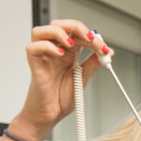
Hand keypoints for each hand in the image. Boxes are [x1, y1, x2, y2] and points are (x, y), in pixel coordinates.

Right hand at [16, 19, 111, 140]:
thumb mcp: (83, 78)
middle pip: (59, 25)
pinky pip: (32, 48)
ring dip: (58, 32)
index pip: (76, 33)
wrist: (50, 115)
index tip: (103, 47)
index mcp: (67, 53)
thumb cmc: (61, 98)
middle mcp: (54, 52)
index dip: (91, 36)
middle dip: (76, 27)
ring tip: (72, 43)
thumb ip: (92, 64)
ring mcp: (43, 57)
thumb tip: (107, 52)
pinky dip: (46, 46)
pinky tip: (59, 54)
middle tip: (90, 38)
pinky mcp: (34, 65)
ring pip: (41, 31)